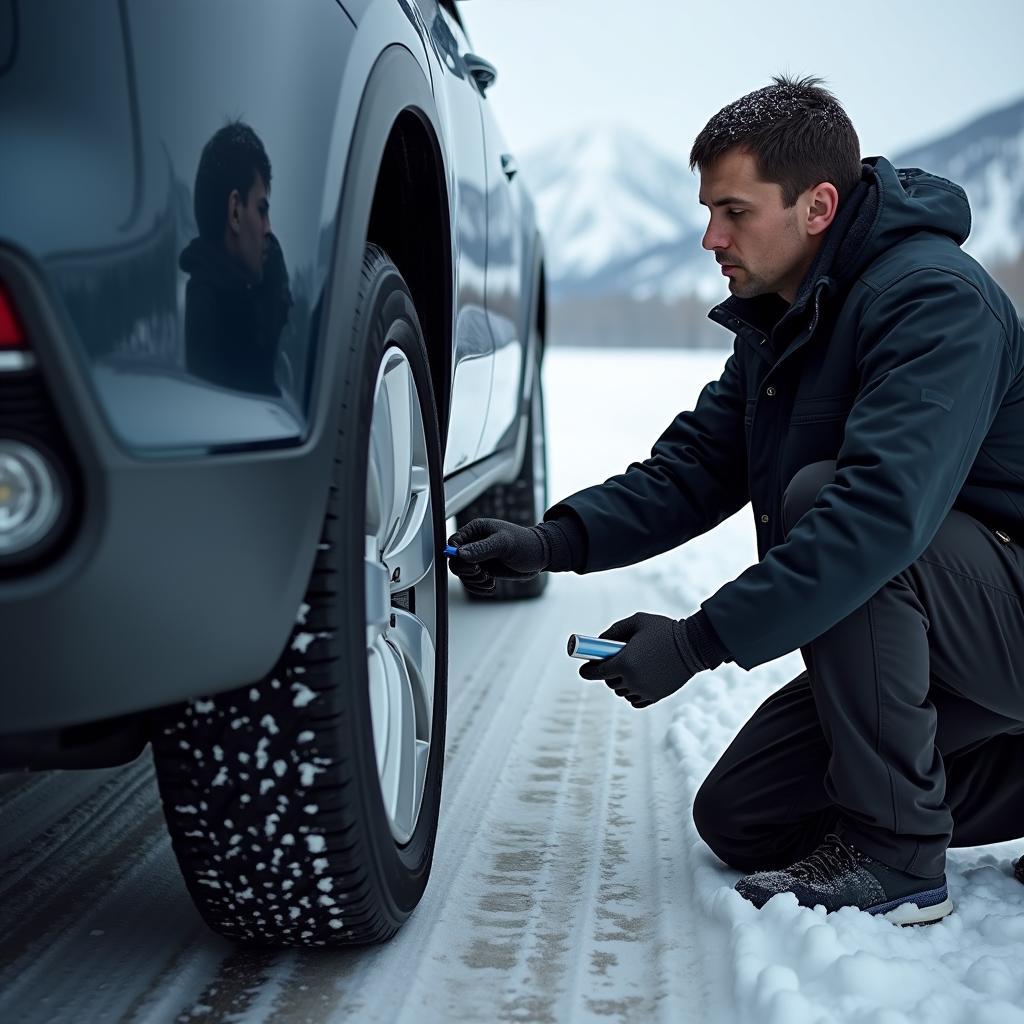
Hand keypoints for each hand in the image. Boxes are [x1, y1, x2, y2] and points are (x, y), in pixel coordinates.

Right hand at [447, 517, 548, 594]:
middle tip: (480, 573)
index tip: (470, 563)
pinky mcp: (483, 570)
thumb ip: (481, 548)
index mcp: (476, 530)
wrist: (539, 556)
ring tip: (488, 580)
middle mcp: (474, 544)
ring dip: (473, 581)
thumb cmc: (525, 543)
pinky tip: (490, 586)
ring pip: (462, 573)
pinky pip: (471, 582)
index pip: (453, 542)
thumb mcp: (503, 543)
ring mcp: (478, 558)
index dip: (455, 554)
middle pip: (455, 560)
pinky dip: (477, 587)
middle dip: (465, 570)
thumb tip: (460, 553)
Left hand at [578, 611, 704, 706]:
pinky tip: (636, 680)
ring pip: (621, 692)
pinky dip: (632, 692)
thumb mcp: (636, 622)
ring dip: (620, 682)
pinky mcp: (655, 697)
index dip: (587, 671)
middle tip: (610, 662)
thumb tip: (599, 641)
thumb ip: (614, 630)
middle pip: (609, 682)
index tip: (584, 668)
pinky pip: (634, 700)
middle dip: (606, 672)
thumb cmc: (664, 630)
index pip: (596, 673)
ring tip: (626, 670)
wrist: (694, 646)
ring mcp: (644, 691)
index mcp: (624, 663)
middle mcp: (632, 680)